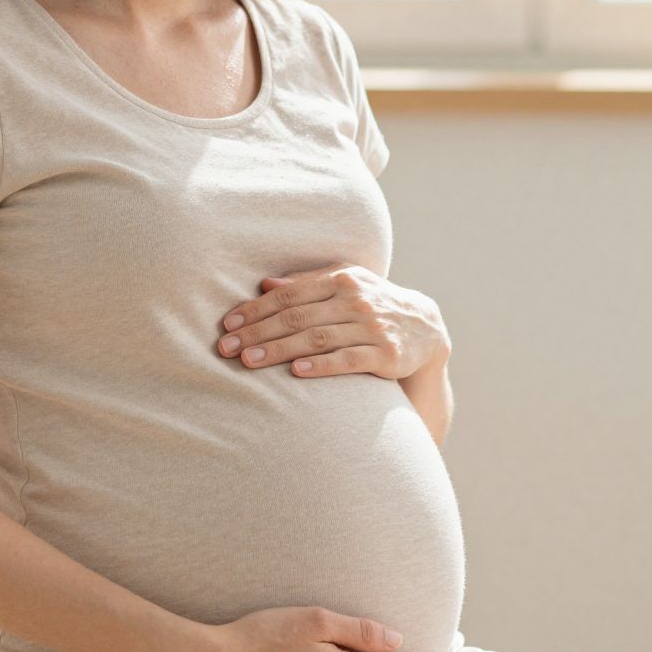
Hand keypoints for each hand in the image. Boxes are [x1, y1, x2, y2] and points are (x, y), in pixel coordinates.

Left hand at [217, 265, 450, 380]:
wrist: (425, 328)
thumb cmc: (373, 304)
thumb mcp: (346, 284)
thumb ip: (307, 283)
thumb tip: (265, 285)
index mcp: (341, 279)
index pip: (289, 295)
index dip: (256, 310)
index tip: (227, 324)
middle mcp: (356, 299)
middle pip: (297, 317)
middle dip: (258, 333)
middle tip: (227, 348)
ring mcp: (372, 327)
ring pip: (317, 339)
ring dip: (279, 350)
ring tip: (249, 362)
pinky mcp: (385, 354)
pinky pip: (347, 360)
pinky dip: (321, 365)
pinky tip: (296, 372)